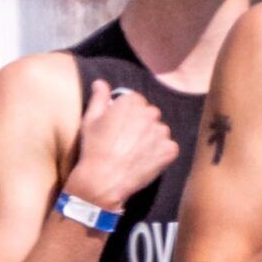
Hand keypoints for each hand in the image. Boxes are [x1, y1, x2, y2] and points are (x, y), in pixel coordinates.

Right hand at [62, 79, 179, 209]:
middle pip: (150, 115)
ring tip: (134, 151)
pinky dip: (160, 153)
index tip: (119, 126)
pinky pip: (169, 147)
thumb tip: (101, 82)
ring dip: (151, 138)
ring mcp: (162, 132)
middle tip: (126, 140)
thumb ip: (99, 97)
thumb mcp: (90, 118)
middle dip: (141, 124)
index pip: (136, 101)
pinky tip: (144, 160)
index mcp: (132, 102)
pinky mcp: (170, 150)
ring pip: (160, 131)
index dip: (127, 114)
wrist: (104, 178)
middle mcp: (150, 113)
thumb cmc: (94, 147)